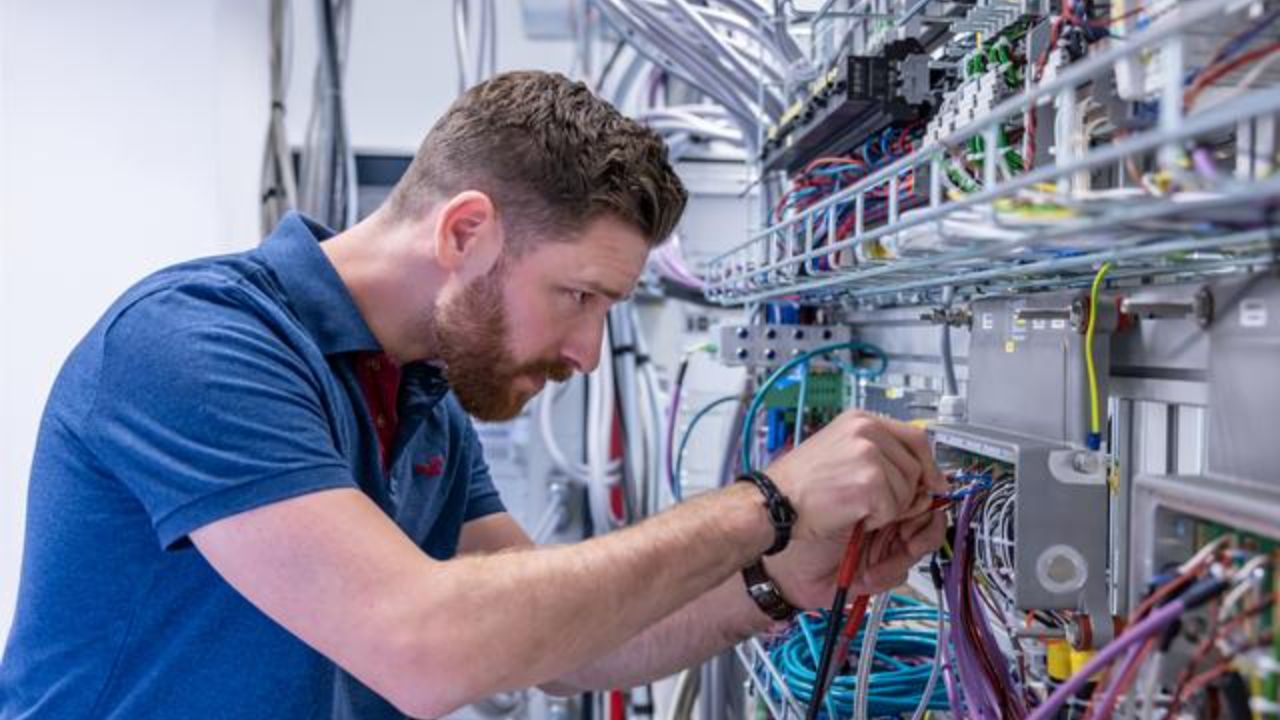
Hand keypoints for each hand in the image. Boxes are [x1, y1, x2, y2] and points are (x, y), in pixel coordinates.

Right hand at [760, 411, 948, 607]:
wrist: (772, 503)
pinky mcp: (869, 483)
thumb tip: (919, 471)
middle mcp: (867, 431)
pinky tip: (848, 513)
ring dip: (886, 508)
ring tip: (852, 505)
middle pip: (916, 467)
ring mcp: (869, 455)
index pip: (915, 437)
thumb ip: (877, 454)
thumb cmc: (798, 486)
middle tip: (876, 504)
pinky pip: (893, 510)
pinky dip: (874, 521)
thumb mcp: (840, 453)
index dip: (928, 463)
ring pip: (908, 491)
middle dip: (906, 493)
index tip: (934, 481)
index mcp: (860, 421)